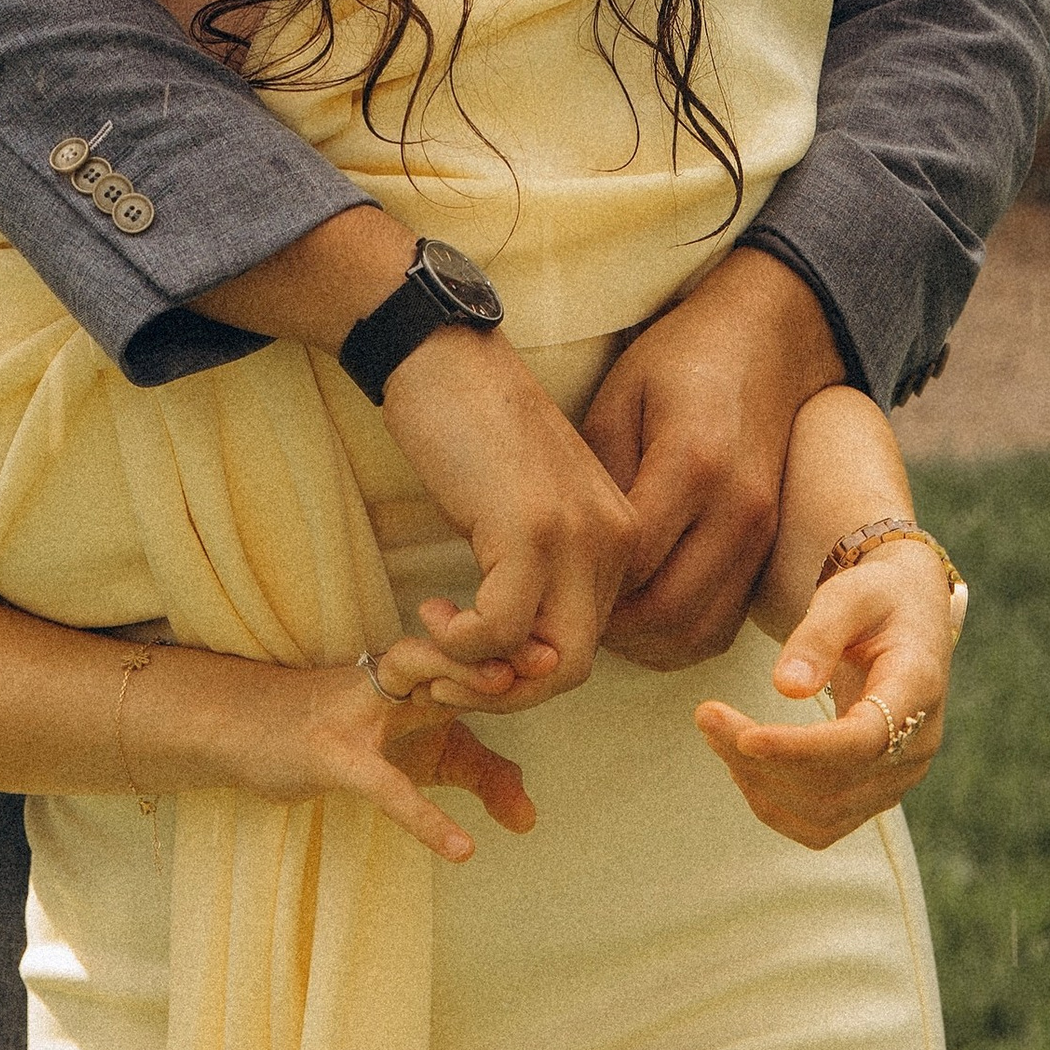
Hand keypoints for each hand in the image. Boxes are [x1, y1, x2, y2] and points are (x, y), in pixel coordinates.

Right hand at [257, 648, 538, 865]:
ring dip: (455, 678)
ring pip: (410, 680)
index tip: (566, 647)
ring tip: (505, 687)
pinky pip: (384, 786)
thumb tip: (532, 819)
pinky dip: (424, 816)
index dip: (515, 650)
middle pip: (448, 650)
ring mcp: (358, 713)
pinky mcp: (332, 758)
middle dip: (496, 648)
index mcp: (420, 677)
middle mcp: (392, 682)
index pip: (472, 654)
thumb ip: (482, 778)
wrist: (249, 735)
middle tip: (549, 657)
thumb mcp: (422, 759)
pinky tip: (463, 848)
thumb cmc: (349, 742)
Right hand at [375, 322, 636, 705]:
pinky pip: (499, 633)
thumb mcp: (522, 515)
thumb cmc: (472, 433)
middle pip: (573, 669)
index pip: (588, 644)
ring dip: (476, 676)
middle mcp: (613, 539)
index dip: (522, 673)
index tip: (469, 659)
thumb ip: (537, 580)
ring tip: (430, 644)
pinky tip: (429, 609)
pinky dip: (457, 642)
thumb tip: (520, 666)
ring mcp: (575, 535)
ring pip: (544, 664)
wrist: (443, 356)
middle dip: (505, 693)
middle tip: (446, 676)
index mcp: (620, 535)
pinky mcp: (528, 530)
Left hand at [584, 245, 845, 669]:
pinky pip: (724, 623)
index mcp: (694, 462)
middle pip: (666, 609)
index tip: (542, 580)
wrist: (766, 341)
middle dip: (606, 626)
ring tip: (596, 618)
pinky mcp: (769, 549)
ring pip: (698, 631)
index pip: (631, 560)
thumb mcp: (619, 397)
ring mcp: (762, 534)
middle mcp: (738, 508)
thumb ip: (596, 476)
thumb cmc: (680, 360)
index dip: (581, 584)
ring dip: (642, 642)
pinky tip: (640, 615)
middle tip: (560, 609)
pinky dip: (678, 636)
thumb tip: (566, 552)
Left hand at [695, 538, 961, 851]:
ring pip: (822, 813)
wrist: (909, 620)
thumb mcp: (851, 595)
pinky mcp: (873, 795)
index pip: (863, 741)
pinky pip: (820, 824)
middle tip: (706, 715)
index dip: (802, 748)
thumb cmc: (878, 599)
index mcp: (918, 689)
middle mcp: (916, 747)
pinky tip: (741, 762)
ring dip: (758, 783)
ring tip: (716, 731)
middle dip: (760, 760)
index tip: (744, 736)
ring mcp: (898, 779)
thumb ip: (819, 635)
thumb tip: (785, 687)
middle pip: (834, 783)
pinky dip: (773, 802)